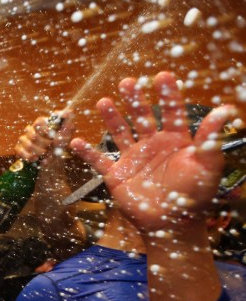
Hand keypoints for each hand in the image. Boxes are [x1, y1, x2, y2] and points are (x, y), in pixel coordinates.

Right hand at [15, 113, 75, 163]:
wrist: (53, 159)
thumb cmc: (60, 143)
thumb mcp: (67, 133)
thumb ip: (68, 121)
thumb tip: (68, 112)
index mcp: (41, 123)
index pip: (38, 122)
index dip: (45, 131)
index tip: (53, 136)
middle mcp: (30, 129)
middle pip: (33, 135)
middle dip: (44, 143)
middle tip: (51, 147)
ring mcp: (23, 139)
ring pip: (28, 145)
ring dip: (39, 151)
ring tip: (45, 153)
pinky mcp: (19, 148)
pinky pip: (21, 152)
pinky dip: (30, 156)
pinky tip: (36, 158)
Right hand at [69, 71, 235, 236]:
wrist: (171, 225)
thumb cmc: (194, 196)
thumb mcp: (208, 166)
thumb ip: (211, 138)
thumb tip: (226, 110)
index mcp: (175, 141)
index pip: (172, 112)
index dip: (168, 94)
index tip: (162, 76)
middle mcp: (152, 146)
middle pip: (142, 116)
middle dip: (135, 99)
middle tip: (128, 82)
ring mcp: (133, 159)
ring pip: (120, 132)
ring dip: (112, 117)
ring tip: (104, 102)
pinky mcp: (117, 175)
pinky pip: (98, 161)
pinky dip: (86, 152)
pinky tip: (75, 142)